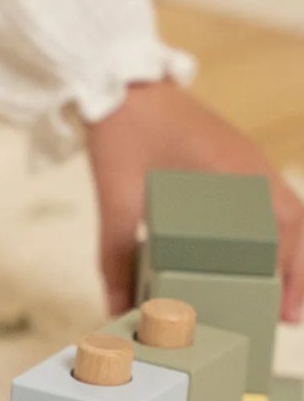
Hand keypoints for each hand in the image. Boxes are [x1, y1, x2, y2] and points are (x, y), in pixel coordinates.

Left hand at [84, 80, 303, 322]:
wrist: (120, 85)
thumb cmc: (122, 137)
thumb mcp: (116, 203)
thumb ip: (115, 258)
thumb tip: (116, 309)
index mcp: (234, 174)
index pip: (283, 231)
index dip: (290, 275)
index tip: (288, 314)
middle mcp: (251, 167)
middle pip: (294, 225)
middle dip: (295, 271)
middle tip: (287, 315)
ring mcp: (247, 160)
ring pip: (285, 212)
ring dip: (287, 251)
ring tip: (279, 292)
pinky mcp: (234, 157)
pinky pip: (267, 199)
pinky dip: (271, 229)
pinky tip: (259, 253)